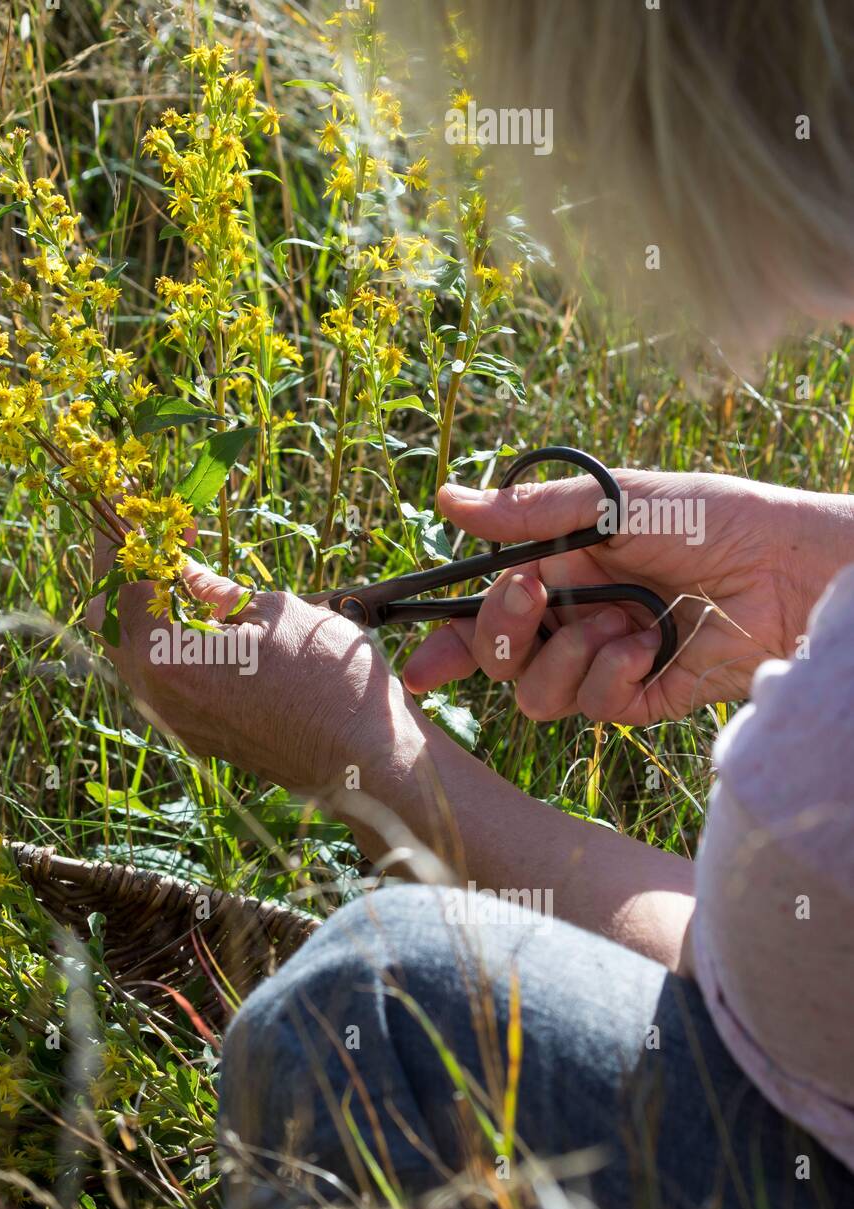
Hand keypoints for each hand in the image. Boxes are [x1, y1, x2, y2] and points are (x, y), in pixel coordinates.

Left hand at [86, 560, 423, 807]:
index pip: (123, 583)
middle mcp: (159, 696)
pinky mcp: (198, 734)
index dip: (128, 536)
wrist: (367, 764)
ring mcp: (177, 721)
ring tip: (177, 567)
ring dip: (143, 606)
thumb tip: (185, 569)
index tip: (137, 501)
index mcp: (168, 660)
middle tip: (146, 534)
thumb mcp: (275, 613)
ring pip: (132, 653)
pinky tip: (198, 614)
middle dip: (120, 572)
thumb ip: (217, 591)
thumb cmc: (331, 682)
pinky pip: (162, 679)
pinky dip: (166, 640)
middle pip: (110, 622)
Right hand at [402, 470, 827, 722]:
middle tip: (532, 598)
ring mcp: (606, 663)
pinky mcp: (642, 697)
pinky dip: (613, 676)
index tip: (421, 665)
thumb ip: (528, 513)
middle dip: (503, 636)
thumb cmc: (710, 518)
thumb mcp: (612, 502)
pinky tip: (650, 646)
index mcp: (561, 574)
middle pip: (500, 662)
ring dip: (569, 656)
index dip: (447, 645)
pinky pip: (594, 707)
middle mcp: (576, 622)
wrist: (789, 566)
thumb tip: (446, 500)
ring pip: (538, 694)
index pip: (486, 618)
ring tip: (620, 623)